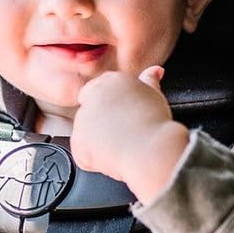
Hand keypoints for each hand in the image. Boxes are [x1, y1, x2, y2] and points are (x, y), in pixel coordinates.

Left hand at [71, 66, 189, 202]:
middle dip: (102, 125)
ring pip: (87, 134)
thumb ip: (149, 81)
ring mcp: (82, 119)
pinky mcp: (77, 141)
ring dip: (99, 142)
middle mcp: (93, 96)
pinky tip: (114, 156)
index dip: (110, 108)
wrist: (151, 150)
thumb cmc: (156, 125)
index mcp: (111, 81)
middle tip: (124, 134)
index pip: (99, 90)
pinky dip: (95, 160)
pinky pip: (84, 154)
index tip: (121, 118)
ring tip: (122, 145)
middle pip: (91, 112)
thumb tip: (154, 71)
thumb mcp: (155, 95)